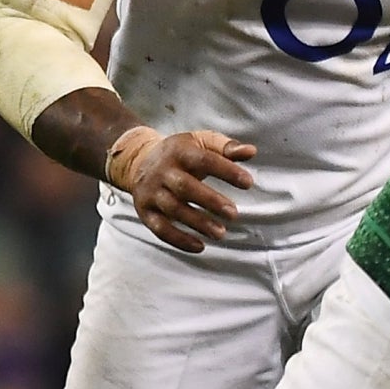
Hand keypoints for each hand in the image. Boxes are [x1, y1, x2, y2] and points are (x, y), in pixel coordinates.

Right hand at [109, 127, 257, 252]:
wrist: (138, 161)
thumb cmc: (182, 154)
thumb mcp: (202, 142)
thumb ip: (227, 147)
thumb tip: (251, 151)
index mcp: (179, 151)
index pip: (204, 160)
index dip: (226, 171)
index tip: (248, 183)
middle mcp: (162, 171)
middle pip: (185, 187)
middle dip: (210, 201)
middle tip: (233, 214)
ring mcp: (151, 192)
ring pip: (173, 209)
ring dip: (197, 223)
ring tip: (221, 233)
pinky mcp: (144, 210)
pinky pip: (160, 228)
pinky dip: (179, 240)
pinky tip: (200, 246)